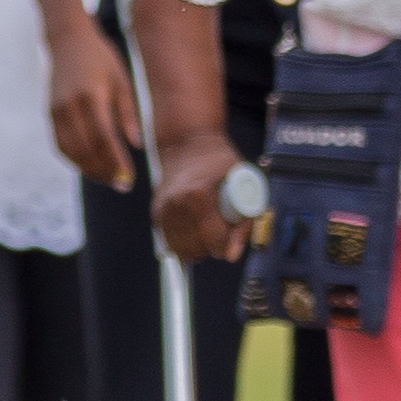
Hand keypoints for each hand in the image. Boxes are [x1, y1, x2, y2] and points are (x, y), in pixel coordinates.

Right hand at [43, 1, 144, 187]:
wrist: (68, 41)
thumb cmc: (101, 59)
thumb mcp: (122, 81)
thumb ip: (128, 113)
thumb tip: (136, 144)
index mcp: (92, 95)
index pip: (104, 138)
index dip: (116, 162)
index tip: (129, 177)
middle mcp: (70, 105)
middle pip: (86, 149)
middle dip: (104, 171)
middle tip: (123, 185)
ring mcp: (57, 111)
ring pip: (71, 151)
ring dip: (89, 170)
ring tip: (109, 179)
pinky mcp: (50, 114)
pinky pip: (61, 145)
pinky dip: (75, 160)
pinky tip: (91, 167)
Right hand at [152, 127, 245, 262]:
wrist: (187, 144)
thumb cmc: (220, 163)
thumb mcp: (244, 183)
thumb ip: (244, 222)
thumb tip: (232, 256)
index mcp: (197, 195)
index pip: (214, 240)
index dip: (228, 242)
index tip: (233, 229)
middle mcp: (174, 204)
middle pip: (197, 249)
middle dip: (214, 245)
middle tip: (222, 225)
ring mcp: (162, 211)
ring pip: (182, 251)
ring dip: (199, 246)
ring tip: (208, 226)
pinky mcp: (156, 215)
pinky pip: (171, 244)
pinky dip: (185, 242)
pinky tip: (195, 227)